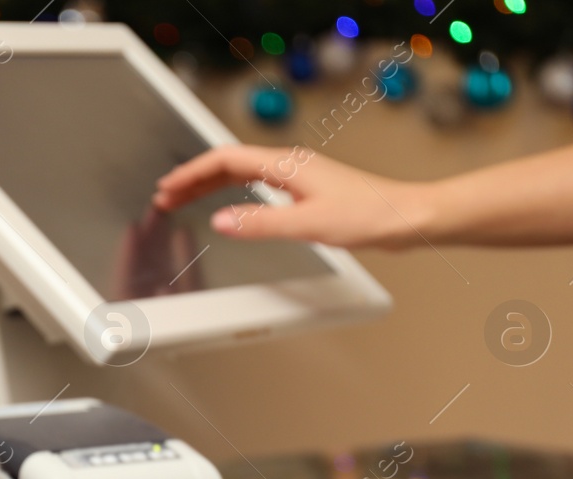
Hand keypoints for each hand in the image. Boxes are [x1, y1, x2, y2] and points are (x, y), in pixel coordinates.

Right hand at [152, 145, 431, 248]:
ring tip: (185, 200)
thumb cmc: (369, 215)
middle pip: (228, 164)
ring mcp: (297, 178)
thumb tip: (221, 222)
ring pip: (241, 174)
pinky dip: (232, 193)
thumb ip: (261, 223)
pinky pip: (256, 185)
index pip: (225, 160)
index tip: (167, 189)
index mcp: (286, 165)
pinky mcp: (306, 192)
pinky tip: (229, 206)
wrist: (406, 217)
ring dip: (210, 186)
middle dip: (193, 179)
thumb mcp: (308, 224)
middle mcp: (289, 166)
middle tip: (166, 196)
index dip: (191, 174)